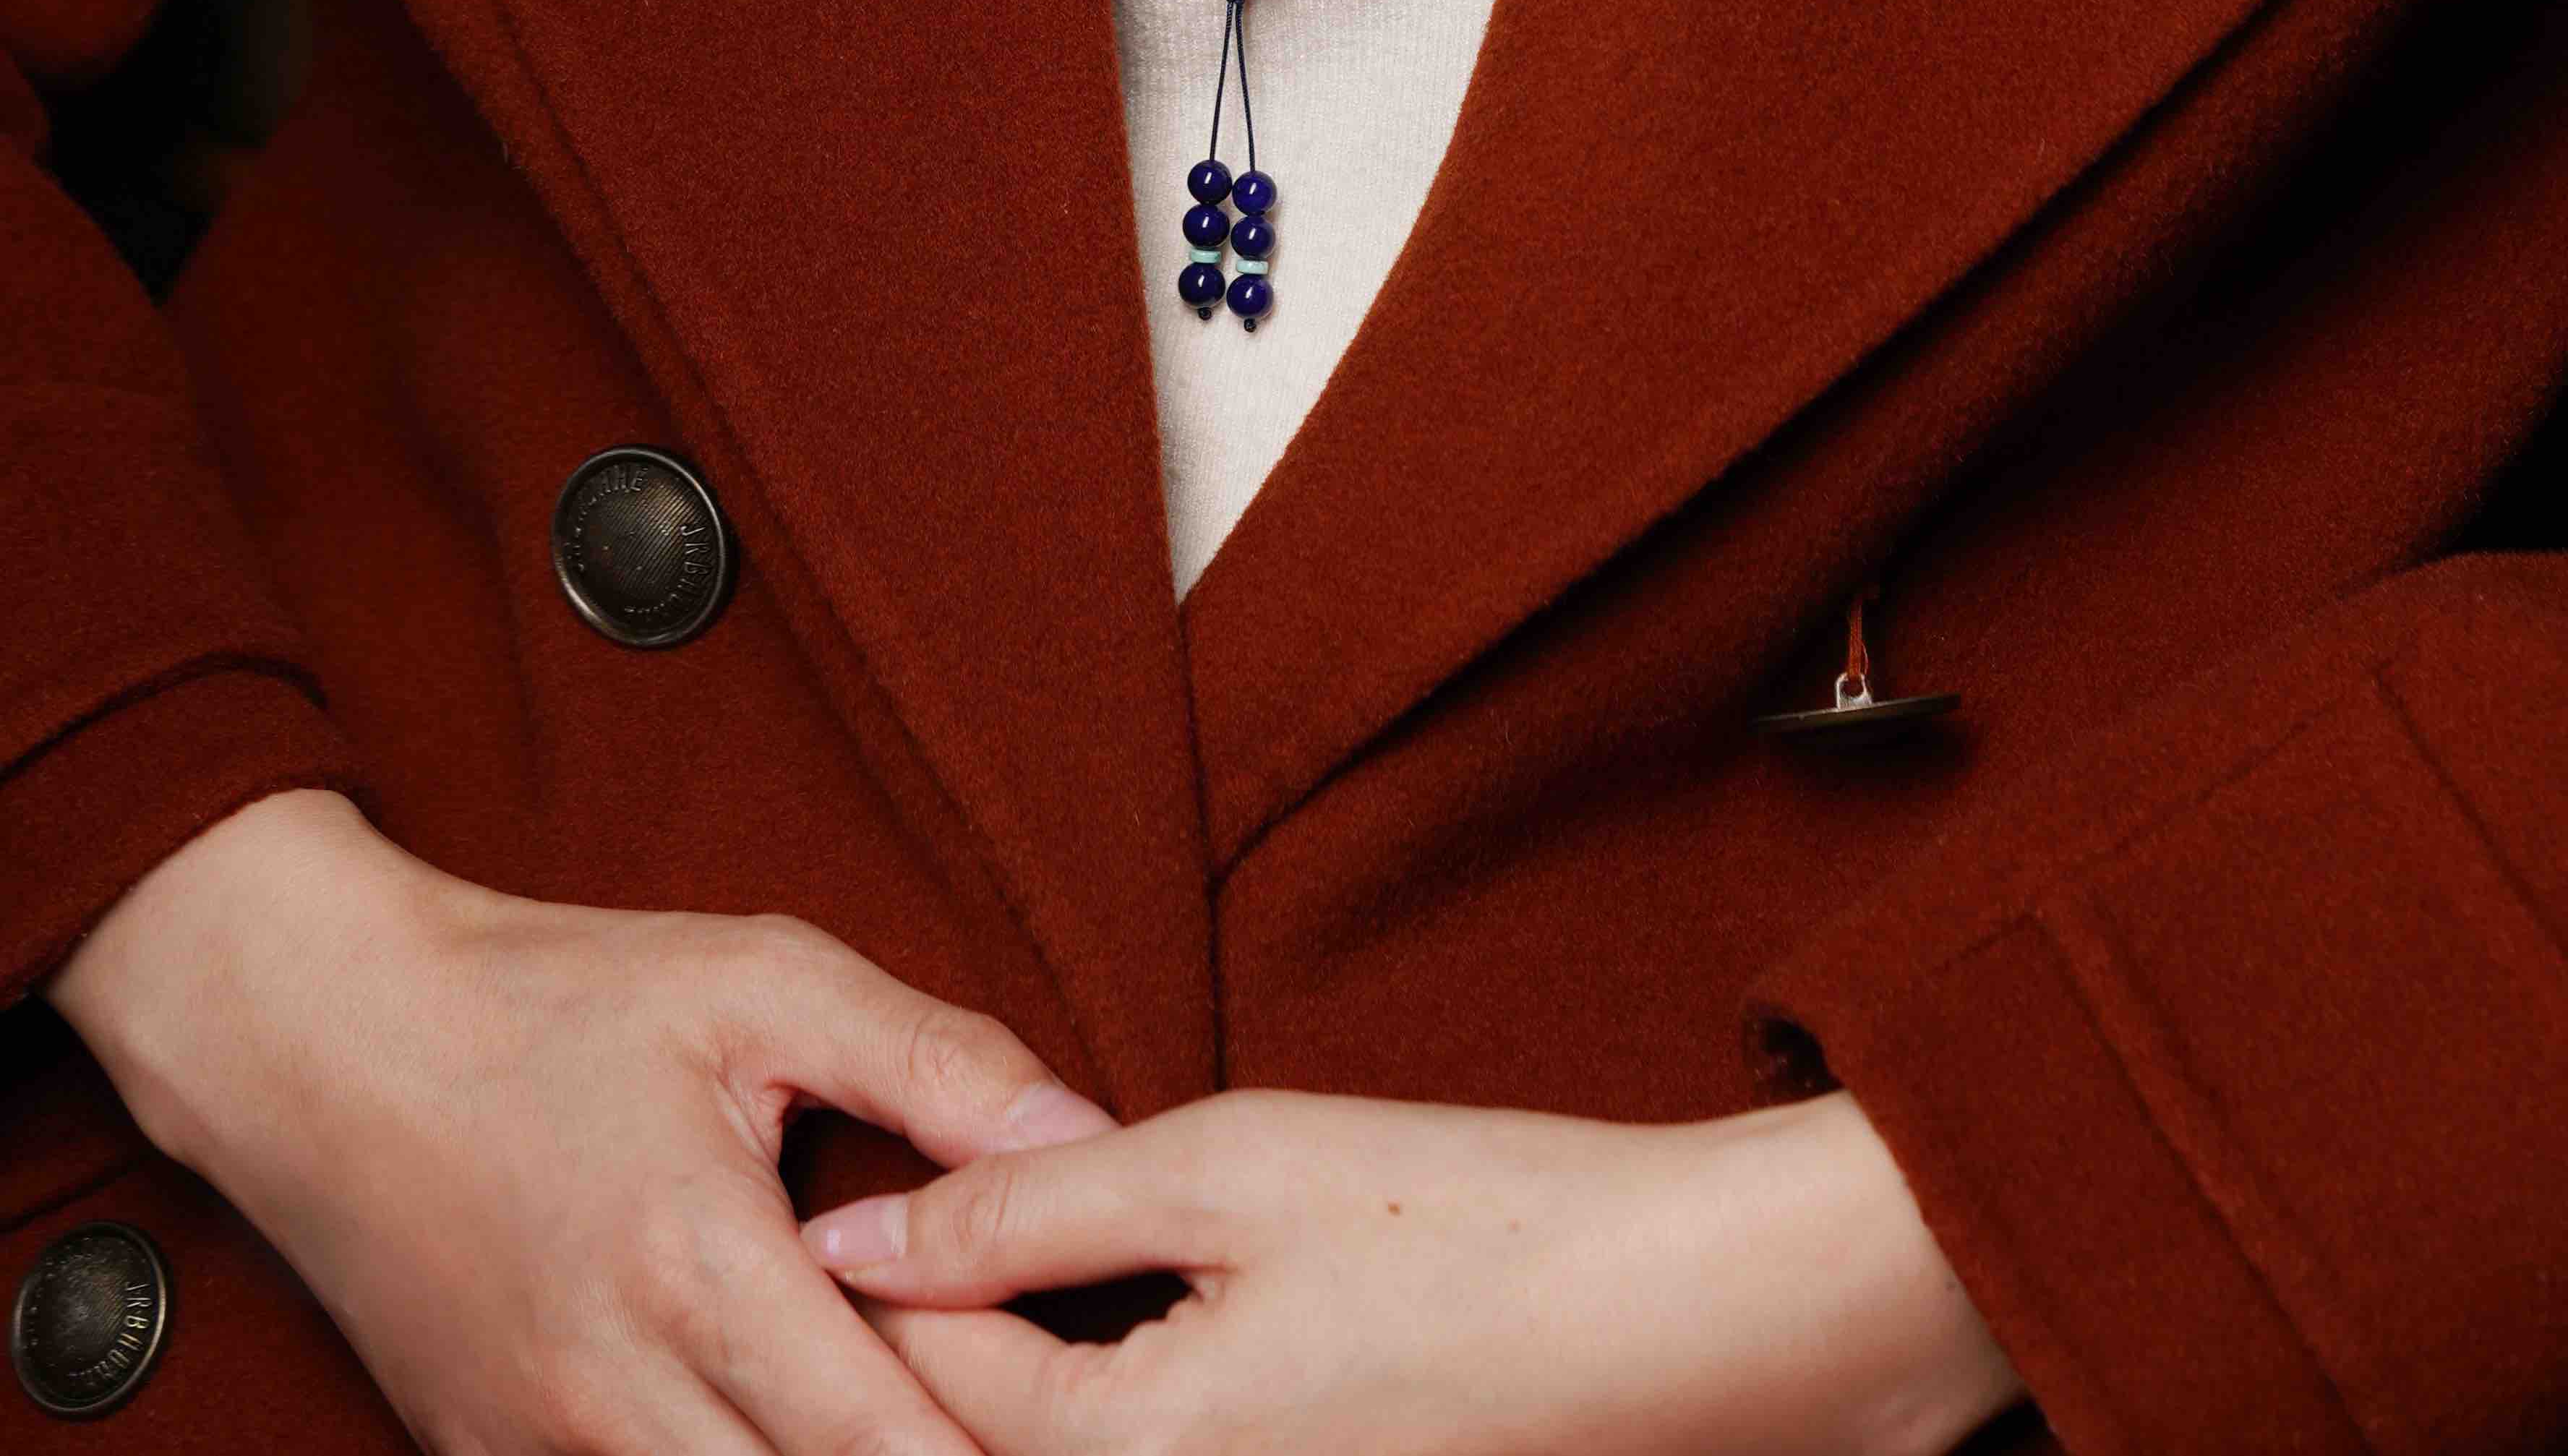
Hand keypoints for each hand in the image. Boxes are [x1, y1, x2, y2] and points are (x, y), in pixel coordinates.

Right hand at [47, 783, 1116, 1455]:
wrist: (327, 1044)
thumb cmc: (555, 996)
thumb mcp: (761, 978)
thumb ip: (936, 1060)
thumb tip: (1092, 1135)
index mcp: (697, 1264)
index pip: (887, 1441)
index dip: (992, 1450)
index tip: (1077, 1427)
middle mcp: (616, 1390)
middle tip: (1015, 1422)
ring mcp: (546, 1449)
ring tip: (909, 1420)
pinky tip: (787, 1427)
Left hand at [801, 1079, 2023, 1455]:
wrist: (1683, 1316)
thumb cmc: (1471, 1218)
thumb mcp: (1234, 1163)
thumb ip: (1032, 1201)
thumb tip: (859, 1227)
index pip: (927, 1378)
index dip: (884, 1263)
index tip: (860, 1177)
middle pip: (986, 1445)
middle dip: (947, 1338)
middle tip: (935, 1217)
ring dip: (1027, 1378)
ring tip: (1031, 1263)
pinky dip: (1119, 1405)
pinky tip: (1152, 1319)